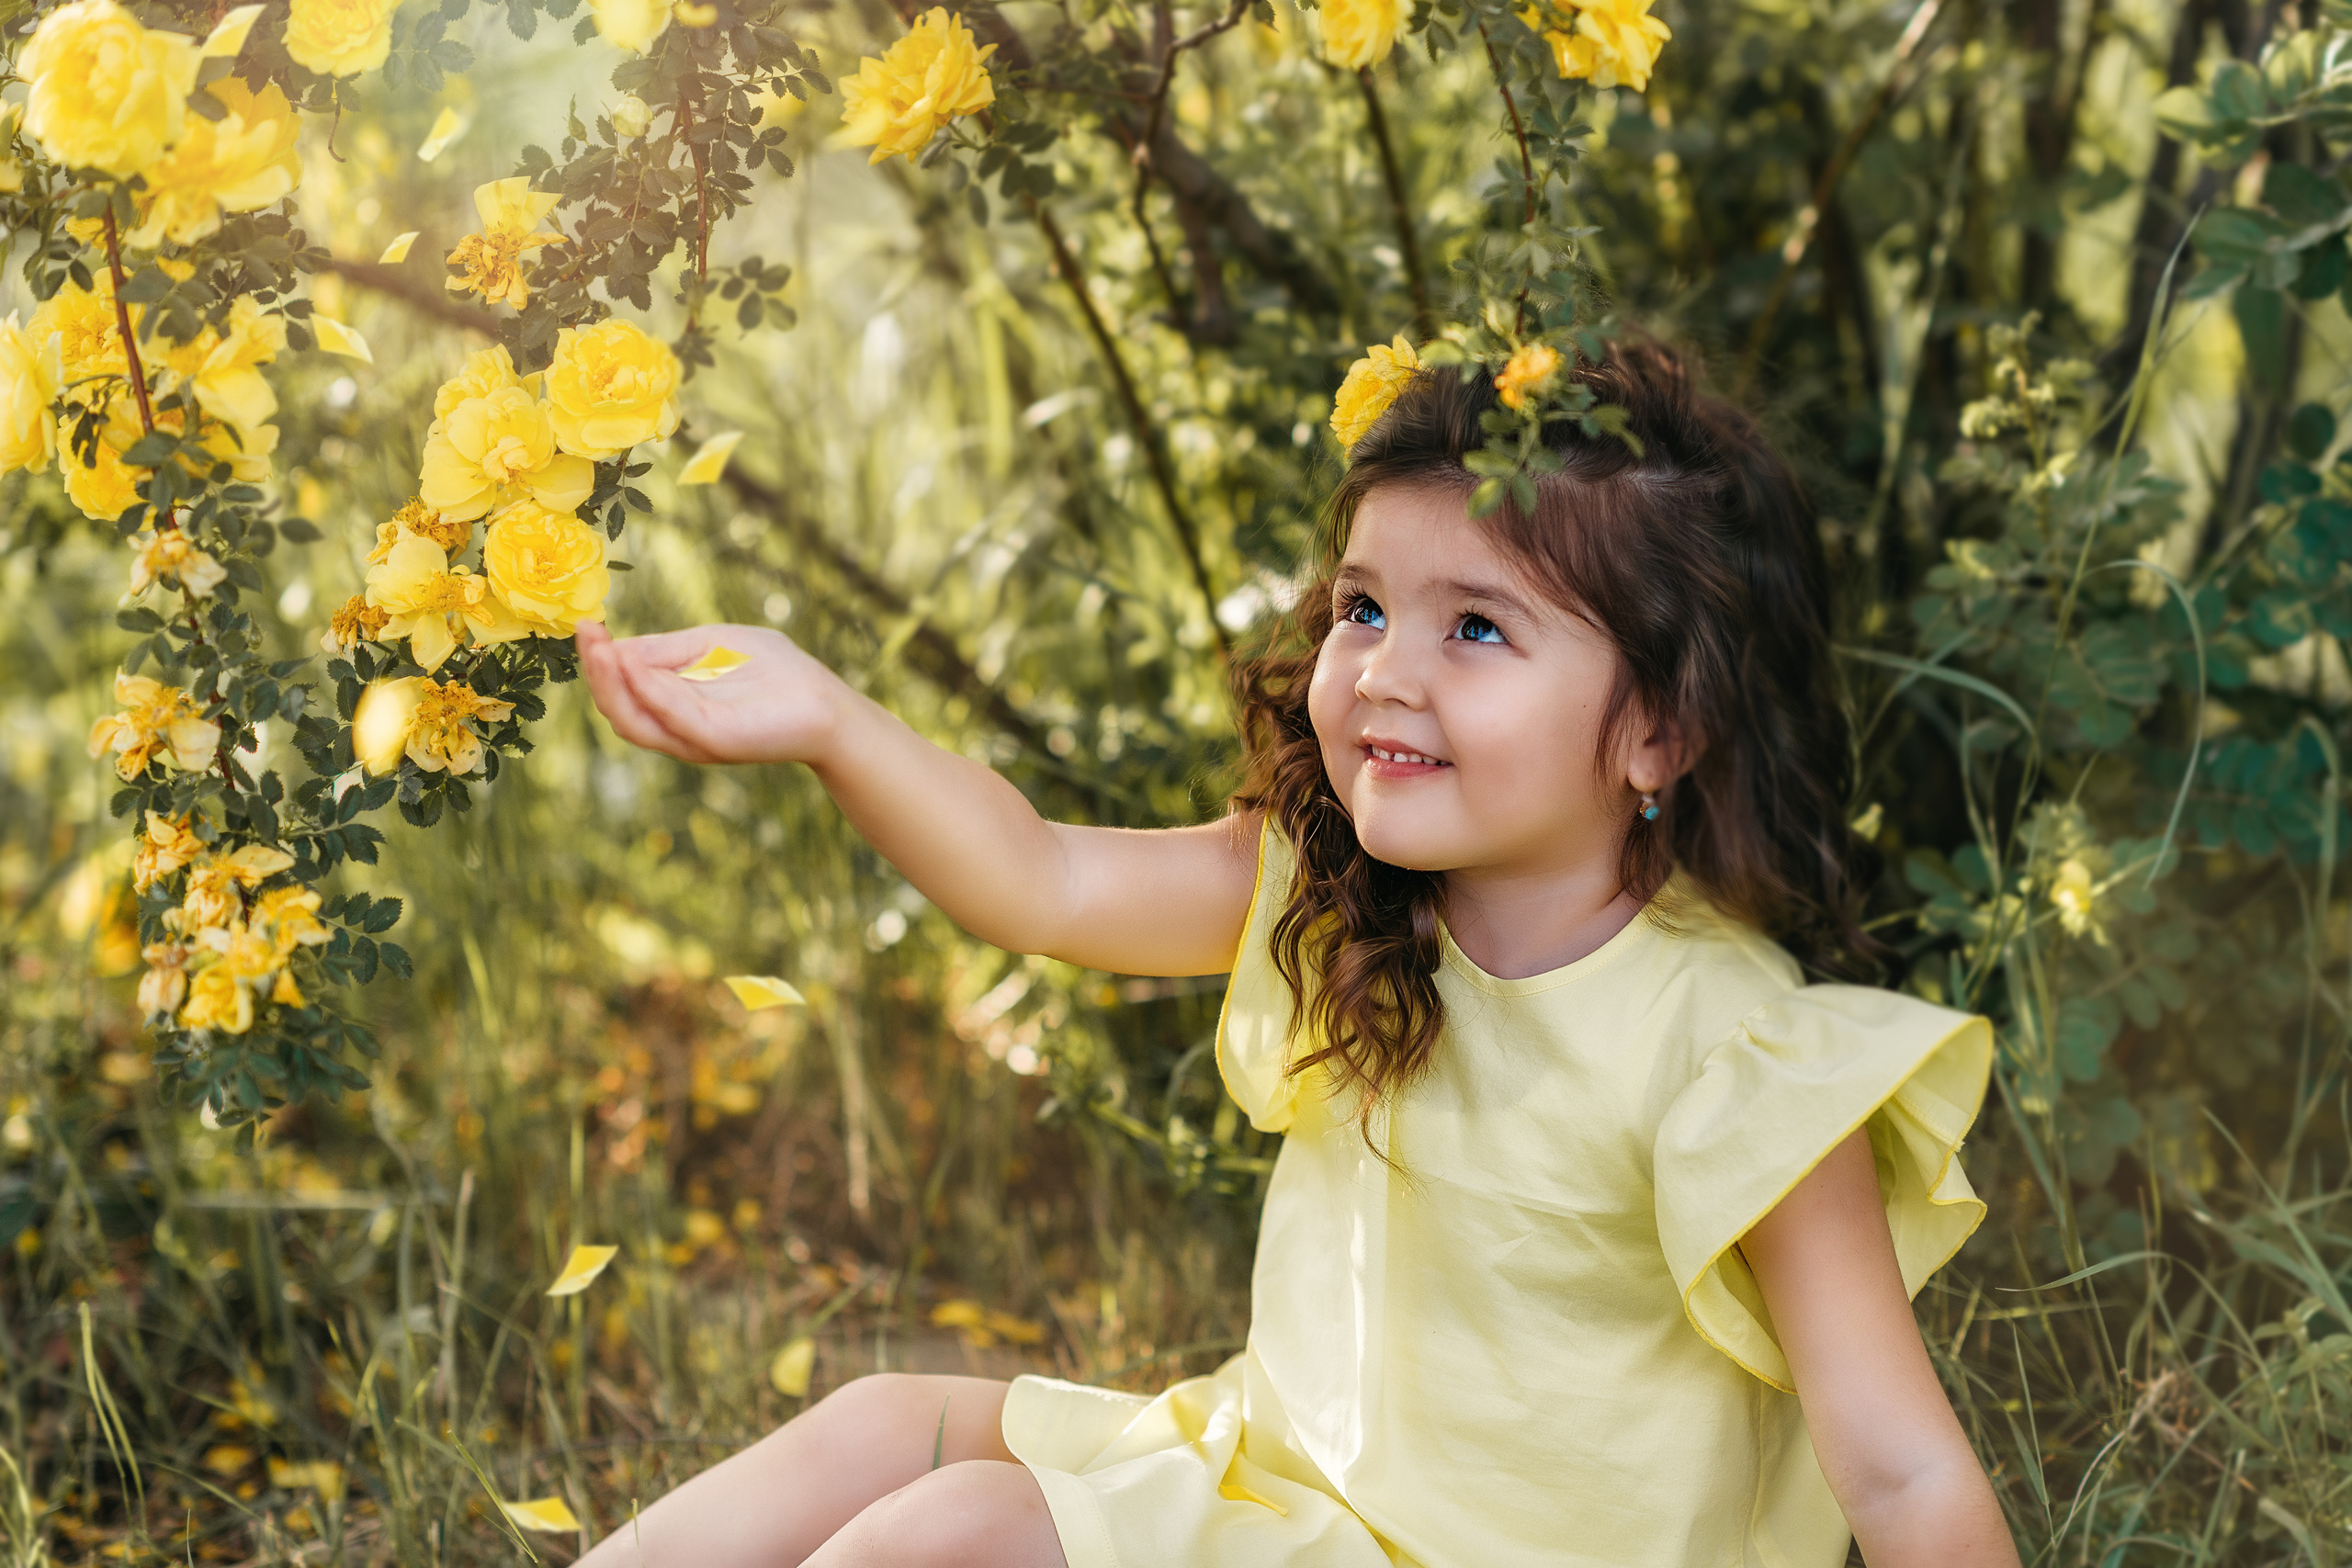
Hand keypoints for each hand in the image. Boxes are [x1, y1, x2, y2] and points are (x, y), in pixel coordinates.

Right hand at [578, 621, 847, 765]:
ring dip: (612, 685)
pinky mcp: (719, 740)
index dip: (600, 658)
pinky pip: (675, 718)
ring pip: (635, 722)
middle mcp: (676, 727)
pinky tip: (635, 666)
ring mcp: (695, 737)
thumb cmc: (773, 670)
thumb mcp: (709, 645)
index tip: (586, 625)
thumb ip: (664, 651)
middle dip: (597, 672)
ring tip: (599, 650)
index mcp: (671, 704)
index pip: (622, 687)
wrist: (826, 702)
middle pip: (619, 709)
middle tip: (587, 636)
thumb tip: (612, 647)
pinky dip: (651, 693)